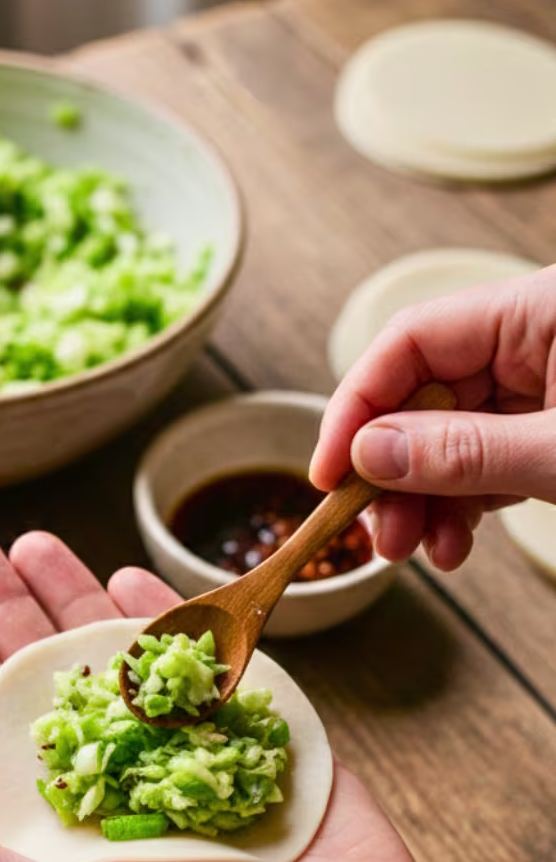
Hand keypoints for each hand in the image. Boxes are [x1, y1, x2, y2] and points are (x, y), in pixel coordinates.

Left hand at [0, 530, 451, 861]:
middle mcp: (114, 776)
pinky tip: (126, 575)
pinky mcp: (249, 729)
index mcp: (63, 818)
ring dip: (72, 595)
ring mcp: (181, 748)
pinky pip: (199, 658)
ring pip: (114, 654)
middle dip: (6, 605)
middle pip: (46, 673)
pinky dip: (164, 614)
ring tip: (33, 543)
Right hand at [311, 263, 555, 569]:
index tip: (329, 473)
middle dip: (392, 472)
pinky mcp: (548, 430)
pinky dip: (461, 506)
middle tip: (377, 532)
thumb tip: (367, 454)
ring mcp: (539, 388)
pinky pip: (484, 462)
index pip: (410, 341)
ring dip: (422, 501)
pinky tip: (450, 543)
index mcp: (535, 310)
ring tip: (417, 550)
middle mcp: (529, 342)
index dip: (357, 408)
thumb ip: (467, 451)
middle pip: (422, 396)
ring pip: (448, 438)